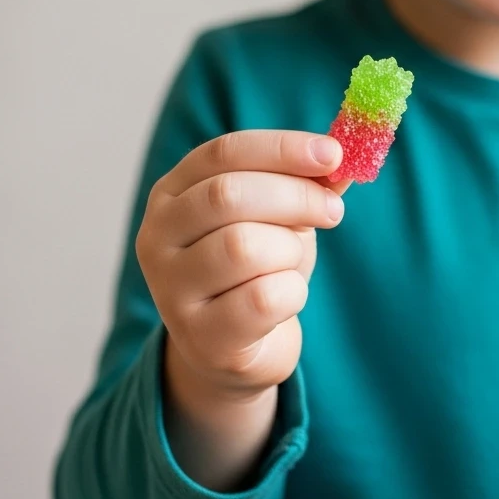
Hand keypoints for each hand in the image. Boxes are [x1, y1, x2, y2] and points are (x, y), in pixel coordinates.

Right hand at [136, 130, 346, 395]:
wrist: (237, 348)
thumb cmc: (258, 271)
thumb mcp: (279, 219)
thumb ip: (306, 185)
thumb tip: (342, 159)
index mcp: (172, 195)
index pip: (223, 153)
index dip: (281, 149)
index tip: (332, 153)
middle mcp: (157, 238)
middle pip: (228, 196)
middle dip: (296, 197)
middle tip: (334, 210)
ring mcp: (172, 291)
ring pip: (243, 247)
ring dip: (289, 251)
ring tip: (291, 264)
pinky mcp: (202, 337)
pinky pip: (264, 299)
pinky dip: (292, 293)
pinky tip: (285, 300)